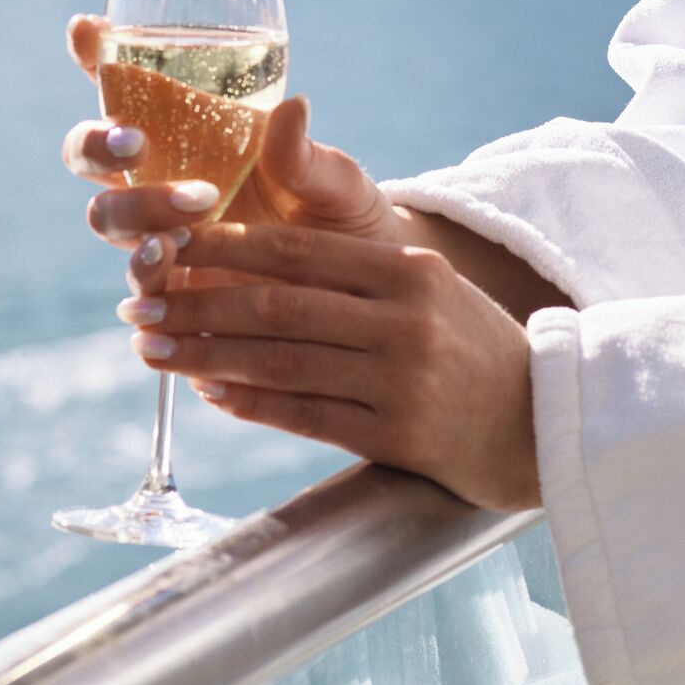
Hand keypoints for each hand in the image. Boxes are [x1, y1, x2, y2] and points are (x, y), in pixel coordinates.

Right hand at [60, 15, 399, 260]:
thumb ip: (303, 154)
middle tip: (136, 142)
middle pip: (91, 153)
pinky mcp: (170, 291)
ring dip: (132, 212)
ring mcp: (159, 233)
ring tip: (178, 225)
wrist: (354, 294)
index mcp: (192, 132)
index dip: (97, 56)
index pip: (130, 87)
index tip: (86, 31)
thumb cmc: (337, 212)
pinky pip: (137, 285)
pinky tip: (167, 268)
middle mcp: (160, 178)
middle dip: (97, 143)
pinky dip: (144, 278)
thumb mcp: (332, 179)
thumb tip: (295, 106)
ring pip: (107, 215)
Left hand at [120, 216, 541, 511]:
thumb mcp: (429, 287)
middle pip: (276, 304)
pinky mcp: (399, 435)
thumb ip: (354, 272)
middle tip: (139, 306)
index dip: (221, 250)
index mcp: (408, 268)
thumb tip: (250, 265)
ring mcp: (402, 379)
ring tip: (155, 350)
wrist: (545, 421)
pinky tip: (210, 394)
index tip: (168, 252)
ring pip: (280, 360)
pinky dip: (250, 403)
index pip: (295, 249)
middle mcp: (405, 318)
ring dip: (206, 355)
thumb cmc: (470, 347)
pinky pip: (305, 415)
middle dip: (196, 304)